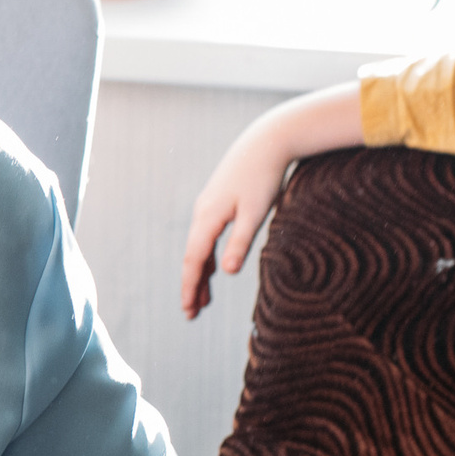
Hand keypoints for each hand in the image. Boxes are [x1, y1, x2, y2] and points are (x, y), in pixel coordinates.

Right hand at [179, 83, 365, 319]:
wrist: (266, 141)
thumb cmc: (264, 177)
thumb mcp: (256, 212)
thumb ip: (241, 242)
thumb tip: (226, 272)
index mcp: (208, 217)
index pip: (193, 260)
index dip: (189, 286)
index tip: (188, 310)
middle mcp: (202, 213)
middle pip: (193, 256)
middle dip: (191, 285)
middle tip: (192, 314)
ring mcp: (208, 206)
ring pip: (199, 247)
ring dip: (200, 273)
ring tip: (203, 300)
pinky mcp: (218, 202)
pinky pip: (206, 236)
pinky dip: (207, 256)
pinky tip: (213, 267)